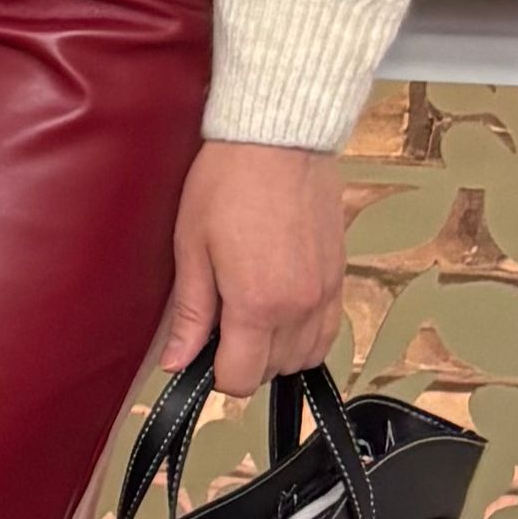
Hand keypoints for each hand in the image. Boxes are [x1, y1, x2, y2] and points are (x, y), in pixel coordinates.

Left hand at [155, 143, 350, 395]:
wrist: (279, 139)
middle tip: (219, 325)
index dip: (214, 374)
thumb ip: (190, 313)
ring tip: (249, 316)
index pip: (240, 379)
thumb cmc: (228, 182)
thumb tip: (176, 361)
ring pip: (306, 357)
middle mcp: (300, 307)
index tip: (200, 351)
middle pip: (274, 372)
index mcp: (257, 304)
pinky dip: (305, 334)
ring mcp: (326, 293)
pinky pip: (329, 331)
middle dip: (243, 361)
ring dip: (276, 351)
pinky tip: (281, 309)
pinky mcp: (341, 277)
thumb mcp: (192, 247)